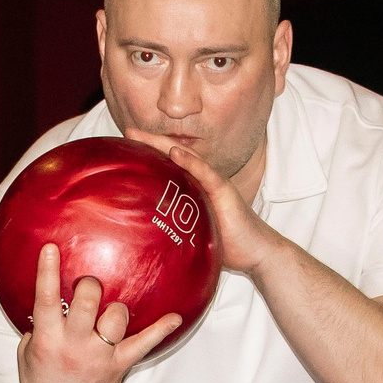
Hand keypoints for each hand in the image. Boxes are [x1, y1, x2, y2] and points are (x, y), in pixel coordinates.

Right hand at [17, 243, 189, 382]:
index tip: (51, 248)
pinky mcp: (118, 367)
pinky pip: (144, 344)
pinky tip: (176, 317)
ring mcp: (98, 357)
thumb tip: (54, 299)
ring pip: (116, 316)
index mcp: (46, 340)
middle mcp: (73, 346)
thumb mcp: (28, 354)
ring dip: (115, 307)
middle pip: (88, 301)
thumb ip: (40, 326)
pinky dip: (161, 329)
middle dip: (90, 286)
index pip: (44, 299)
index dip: (47, 271)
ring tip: (110, 312)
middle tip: (90, 286)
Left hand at [120, 130, 280, 274]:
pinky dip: (191, 162)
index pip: (169, 166)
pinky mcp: (225, 191)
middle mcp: (202, 181)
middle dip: (151, 143)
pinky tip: (175, 153)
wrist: (256, 251)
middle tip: (128, 132)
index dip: (149, 155)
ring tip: (143, 136)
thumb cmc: (226, 245)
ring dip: (164, 145)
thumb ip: (175, 231)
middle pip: (174, 156)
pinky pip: (206, 174)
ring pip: (187, 158)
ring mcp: (214, 183)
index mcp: (194, 189)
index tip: (126, 147)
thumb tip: (147, 242)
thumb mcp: (194, 235)